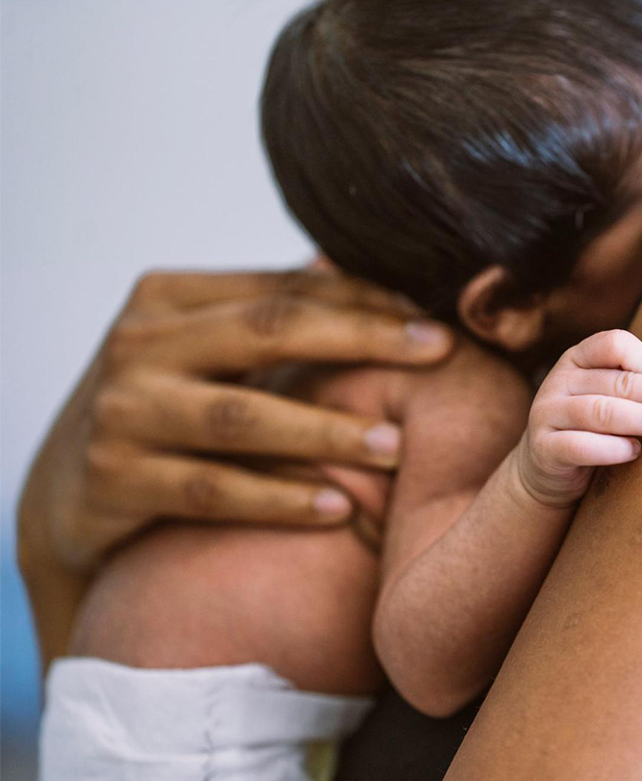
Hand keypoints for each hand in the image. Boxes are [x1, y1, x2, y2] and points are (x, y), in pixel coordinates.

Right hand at [18, 268, 453, 572]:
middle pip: (271, 330)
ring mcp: (123, 411)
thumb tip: (368, 272)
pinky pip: (214, 491)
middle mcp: (140, 344)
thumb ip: (270, 315)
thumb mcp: (202, 351)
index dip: (366, 302)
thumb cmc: (162, 408)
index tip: (435, 320)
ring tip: (396, 444)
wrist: (63, 492)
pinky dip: (279, 499)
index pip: (284, 289)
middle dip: (364, 338)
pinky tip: (336, 508)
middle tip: (439, 353)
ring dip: (328, 431)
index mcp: (168, 298)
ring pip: (244, 417)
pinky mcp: (115, 480)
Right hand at [513, 329, 641, 507]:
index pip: (613, 344)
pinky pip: (577, 446)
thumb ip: (638, 383)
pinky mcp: (543, 449)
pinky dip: (610, 449)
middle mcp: (559, 382)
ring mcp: (546, 414)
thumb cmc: (593, 430)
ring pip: (602, 412)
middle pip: (618, 382)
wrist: (547, 473)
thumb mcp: (610, 398)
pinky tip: (637, 452)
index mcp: (577, 360)